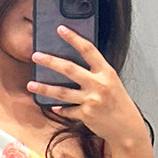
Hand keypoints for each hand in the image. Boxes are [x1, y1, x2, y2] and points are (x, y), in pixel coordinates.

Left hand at [26, 25, 146, 148]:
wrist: (127, 128)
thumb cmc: (119, 104)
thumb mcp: (112, 83)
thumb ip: (96, 73)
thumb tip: (75, 65)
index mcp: (106, 72)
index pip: (88, 50)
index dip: (74, 38)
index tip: (61, 29)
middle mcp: (98, 84)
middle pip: (69, 69)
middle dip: (50, 61)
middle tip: (36, 56)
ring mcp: (91, 100)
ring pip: (62, 92)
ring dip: (44, 88)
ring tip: (31, 84)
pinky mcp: (85, 115)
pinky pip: (67, 110)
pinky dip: (60, 109)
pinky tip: (52, 106)